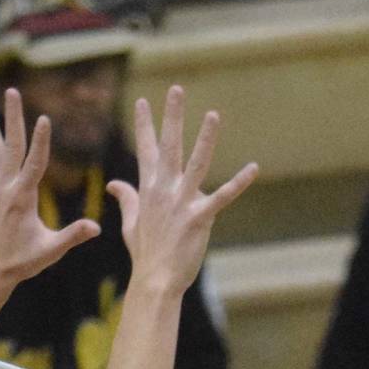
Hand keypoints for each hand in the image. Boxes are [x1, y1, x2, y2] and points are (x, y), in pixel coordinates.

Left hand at [0, 89, 101, 288]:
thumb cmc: (24, 261)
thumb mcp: (52, 249)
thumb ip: (73, 235)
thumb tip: (97, 227)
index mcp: (23, 198)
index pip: (34, 163)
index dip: (40, 141)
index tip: (44, 118)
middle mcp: (4, 188)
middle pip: (10, 146)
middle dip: (12, 118)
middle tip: (11, 91)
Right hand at [106, 86, 258, 296]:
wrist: (156, 279)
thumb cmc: (145, 252)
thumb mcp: (131, 222)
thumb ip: (127, 199)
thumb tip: (114, 184)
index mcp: (148, 189)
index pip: (146, 149)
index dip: (144, 125)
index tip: (141, 101)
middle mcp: (164, 190)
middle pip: (169, 146)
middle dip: (173, 116)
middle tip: (177, 89)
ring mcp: (181, 203)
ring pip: (195, 164)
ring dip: (205, 138)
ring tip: (213, 115)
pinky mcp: (200, 218)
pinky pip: (223, 196)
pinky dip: (239, 182)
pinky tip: (254, 167)